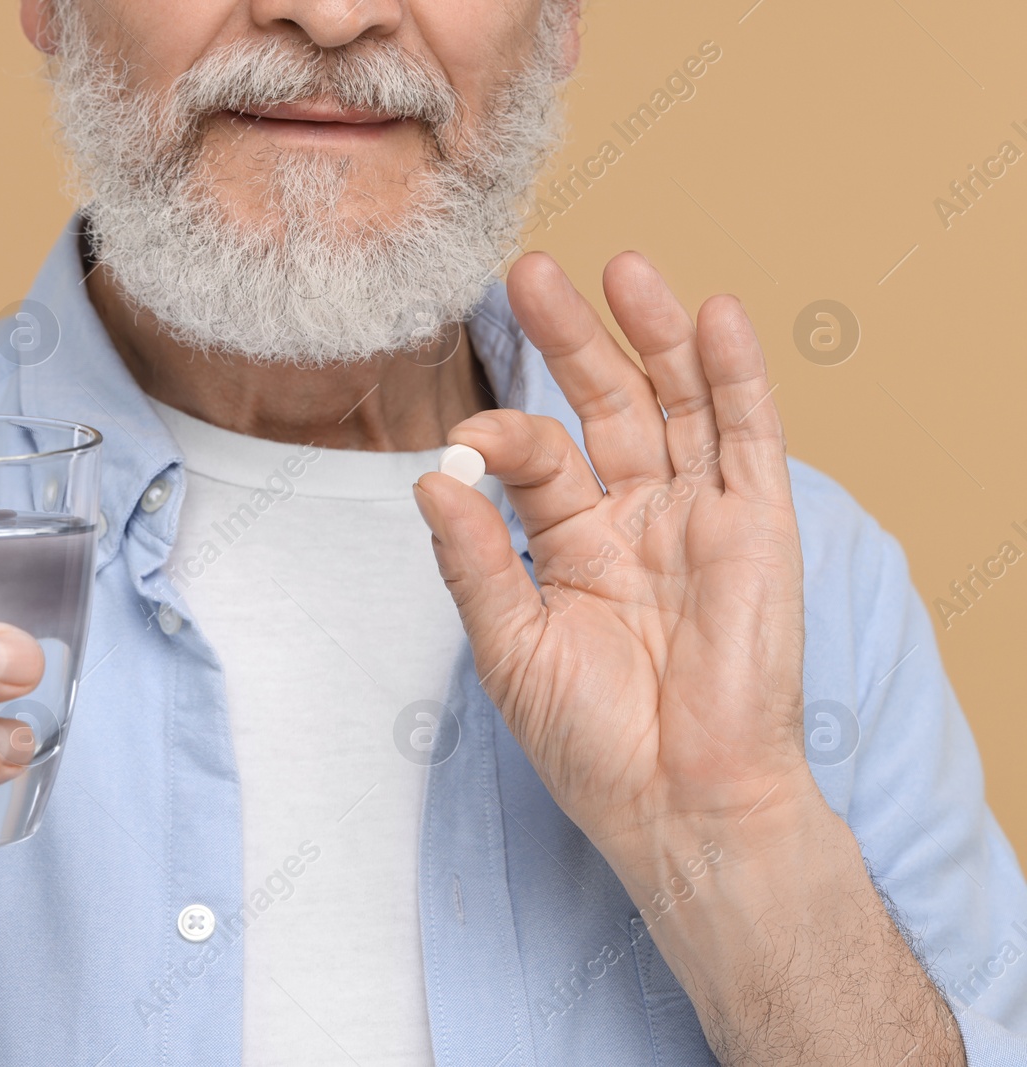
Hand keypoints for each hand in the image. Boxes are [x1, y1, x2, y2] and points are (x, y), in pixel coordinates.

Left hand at [416, 252, 963, 1063]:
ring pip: (678, 404)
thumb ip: (472, 557)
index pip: (538, 458)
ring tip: (623, 267)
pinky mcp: (758, 528)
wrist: (678, 800)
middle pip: (605, 406)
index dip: (503, 434)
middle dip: (571, 340)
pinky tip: (713, 317)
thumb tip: (430, 475)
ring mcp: (700, 517)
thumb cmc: (592, 740)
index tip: (467, 437)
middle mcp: (637, 518)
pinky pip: (748, 438)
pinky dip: (735, 377)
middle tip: (528, 274)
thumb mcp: (509, 645)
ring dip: (653, 335)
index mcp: (574, 545)